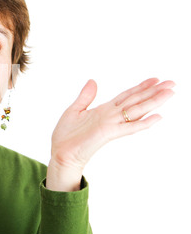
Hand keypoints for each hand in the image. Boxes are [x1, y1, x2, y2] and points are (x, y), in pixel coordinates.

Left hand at [47, 78, 174, 190]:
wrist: (61, 153)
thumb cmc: (66, 136)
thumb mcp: (74, 110)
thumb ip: (86, 96)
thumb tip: (93, 81)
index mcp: (104, 110)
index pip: (127, 96)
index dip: (141, 87)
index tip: (155, 79)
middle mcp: (111, 117)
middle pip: (136, 101)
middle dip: (154, 92)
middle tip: (172, 83)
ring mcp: (111, 125)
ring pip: (137, 111)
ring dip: (153, 102)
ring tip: (169, 93)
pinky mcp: (108, 134)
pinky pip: (129, 127)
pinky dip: (143, 123)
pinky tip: (157, 117)